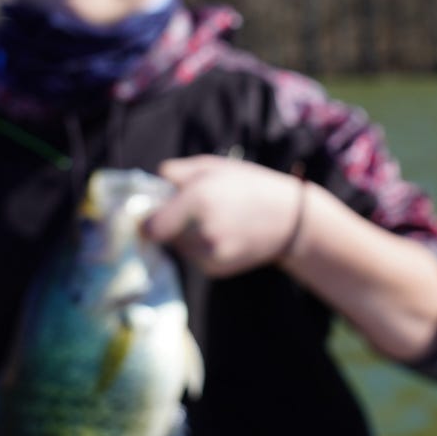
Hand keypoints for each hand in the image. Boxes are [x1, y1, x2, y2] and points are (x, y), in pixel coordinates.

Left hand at [142, 155, 302, 276]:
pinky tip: (221, 233)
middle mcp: (202, 232)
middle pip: (162, 234)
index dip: (146, 218)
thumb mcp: (214, 166)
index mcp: (198, 199)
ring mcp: (210, 254)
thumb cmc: (250, 185)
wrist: (290, 220)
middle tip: (189, 209)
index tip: (150, 211)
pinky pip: (192, 256)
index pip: (150, 225)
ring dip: (184, 234)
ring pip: (177, 246)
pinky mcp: (215, 269)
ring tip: (212, 219)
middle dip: (169, 221)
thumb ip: (175, 172)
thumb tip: (151, 184)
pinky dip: (198, 246)